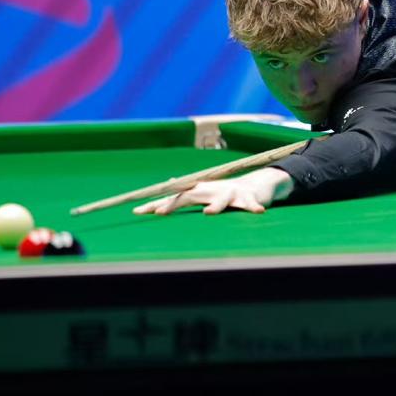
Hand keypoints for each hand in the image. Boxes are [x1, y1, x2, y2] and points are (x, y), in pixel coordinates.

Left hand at [133, 167, 293, 215]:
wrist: (254, 185)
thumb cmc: (224, 192)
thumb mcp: (203, 191)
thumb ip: (185, 191)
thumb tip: (168, 182)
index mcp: (198, 192)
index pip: (173, 197)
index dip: (156, 204)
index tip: (137, 212)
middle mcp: (211, 191)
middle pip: (189, 197)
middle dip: (174, 205)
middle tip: (159, 213)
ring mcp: (230, 193)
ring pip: (221, 200)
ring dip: (216, 206)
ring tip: (209, 214)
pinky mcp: (249, 198)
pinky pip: (251, 204)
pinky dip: (253, 207)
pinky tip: (258, 212)